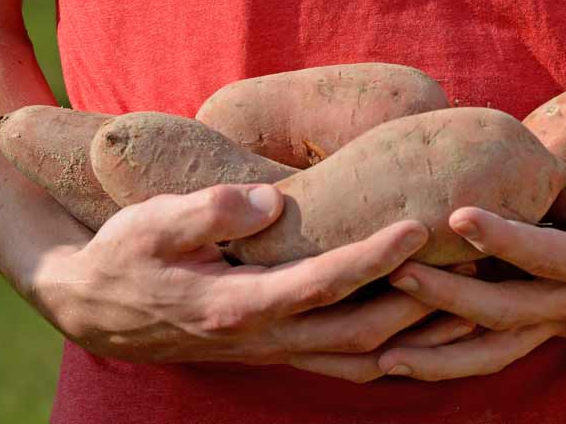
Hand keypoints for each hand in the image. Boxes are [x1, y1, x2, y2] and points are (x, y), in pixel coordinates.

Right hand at [29, 183, 461, 381]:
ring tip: (471, 306)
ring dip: (417, 339)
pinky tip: (425, 329)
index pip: (322, 283)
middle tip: (469, 265)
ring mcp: (274, 351)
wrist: (93, 306)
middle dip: (421, 304)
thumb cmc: (125, 253)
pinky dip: (391, 351)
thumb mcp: (150, 223)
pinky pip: (346, 363)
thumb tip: (270, 202)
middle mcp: (265, 337)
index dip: (375, 257)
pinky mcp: (278, 350)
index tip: (421, 225)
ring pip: (361, 359)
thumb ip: (208, 211)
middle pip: (362, 333)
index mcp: (236, 305)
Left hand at [375, 108, 565, 387]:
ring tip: (378, 353)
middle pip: (502, 307)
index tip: (457, 218)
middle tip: (390, 271)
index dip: (504, 238)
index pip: (549, 254)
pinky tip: (405, 358)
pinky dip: (453, 359)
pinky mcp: (555, 336)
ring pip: (492, 347)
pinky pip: (497, 352)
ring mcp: (563, 327)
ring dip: (437, 350)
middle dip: (445, 293)